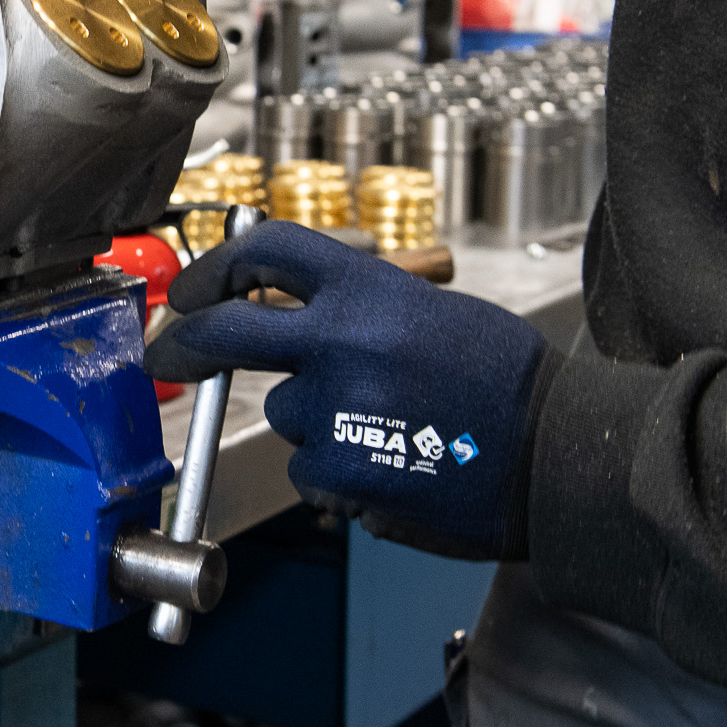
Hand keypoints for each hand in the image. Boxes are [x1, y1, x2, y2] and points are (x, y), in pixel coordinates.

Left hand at [144, 222, 558, 560]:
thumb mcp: (431, 310)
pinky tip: (396, 467)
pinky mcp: (341, 471)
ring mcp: (337, 407)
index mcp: (369, 289)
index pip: (264, 252)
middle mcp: (343, 339)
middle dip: (181, 346)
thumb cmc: (503, 382)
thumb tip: (280, 302)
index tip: (191, 293)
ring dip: (320, 424)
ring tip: (393, 430)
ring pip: (286, 414)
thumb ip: (358, 303)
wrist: (561, 455)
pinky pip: (311, 469)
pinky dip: (340, 474)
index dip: (214, 268)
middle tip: (165, 359)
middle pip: (225, 332)